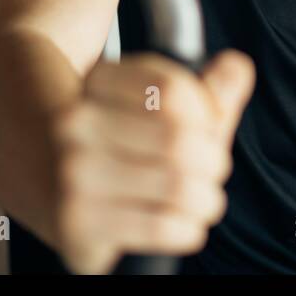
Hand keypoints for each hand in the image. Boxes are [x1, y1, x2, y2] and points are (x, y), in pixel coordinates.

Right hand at [49, 49, 254, 274]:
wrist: (59, 196)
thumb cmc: (126, 148)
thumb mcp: (168, 111)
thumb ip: (209, 90)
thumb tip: (236, 66)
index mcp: (97, 82)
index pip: (175, 90)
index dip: (209, 113)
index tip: (207, 128)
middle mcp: (75, 123)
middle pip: (180, 139)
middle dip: (213, 161)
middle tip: (210, 171)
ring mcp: (71, 173)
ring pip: (178, 184)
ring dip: (206, 199)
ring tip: (202, 200)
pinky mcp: (76, 223)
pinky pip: (161, 226)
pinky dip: (188, 229)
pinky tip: (183, 223)